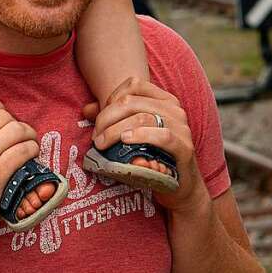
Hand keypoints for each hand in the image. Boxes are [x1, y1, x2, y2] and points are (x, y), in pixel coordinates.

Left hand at [82, 77, 204, 211]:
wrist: (179, 188)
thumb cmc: (153, 158)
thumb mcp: (131, 135)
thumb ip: (112, 119)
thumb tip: (86, 109)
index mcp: (164, 100)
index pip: (133, 84)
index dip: (111, 98)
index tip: (100, 119)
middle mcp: (175, 109)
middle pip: (131, 102)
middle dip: (106, 118)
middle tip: (96, 137)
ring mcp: (182, 127)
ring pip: (142, 117)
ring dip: (115, 130)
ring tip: (102, 144)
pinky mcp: (184, 147)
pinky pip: (162, 135)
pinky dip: (140, 135)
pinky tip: (125, 141)